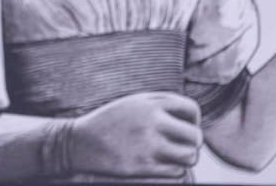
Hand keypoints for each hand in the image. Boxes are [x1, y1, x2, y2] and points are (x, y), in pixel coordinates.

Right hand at [68, 92, 201, 177]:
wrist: (80, 142)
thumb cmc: (110, 121)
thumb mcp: (133, 102)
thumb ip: (161, 104)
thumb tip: (192, 118)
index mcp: (150, 103)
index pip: (192, 109)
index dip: (193, 119)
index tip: (184, 125)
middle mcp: (152, 122)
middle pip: (195, 136)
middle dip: (192, 142)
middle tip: (181, 144)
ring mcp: (148, 145)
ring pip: (190, 156)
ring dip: (185, 158)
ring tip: (174, 156)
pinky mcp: (144, 166)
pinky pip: (177, 172)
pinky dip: (174, 170)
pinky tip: (161, 164)